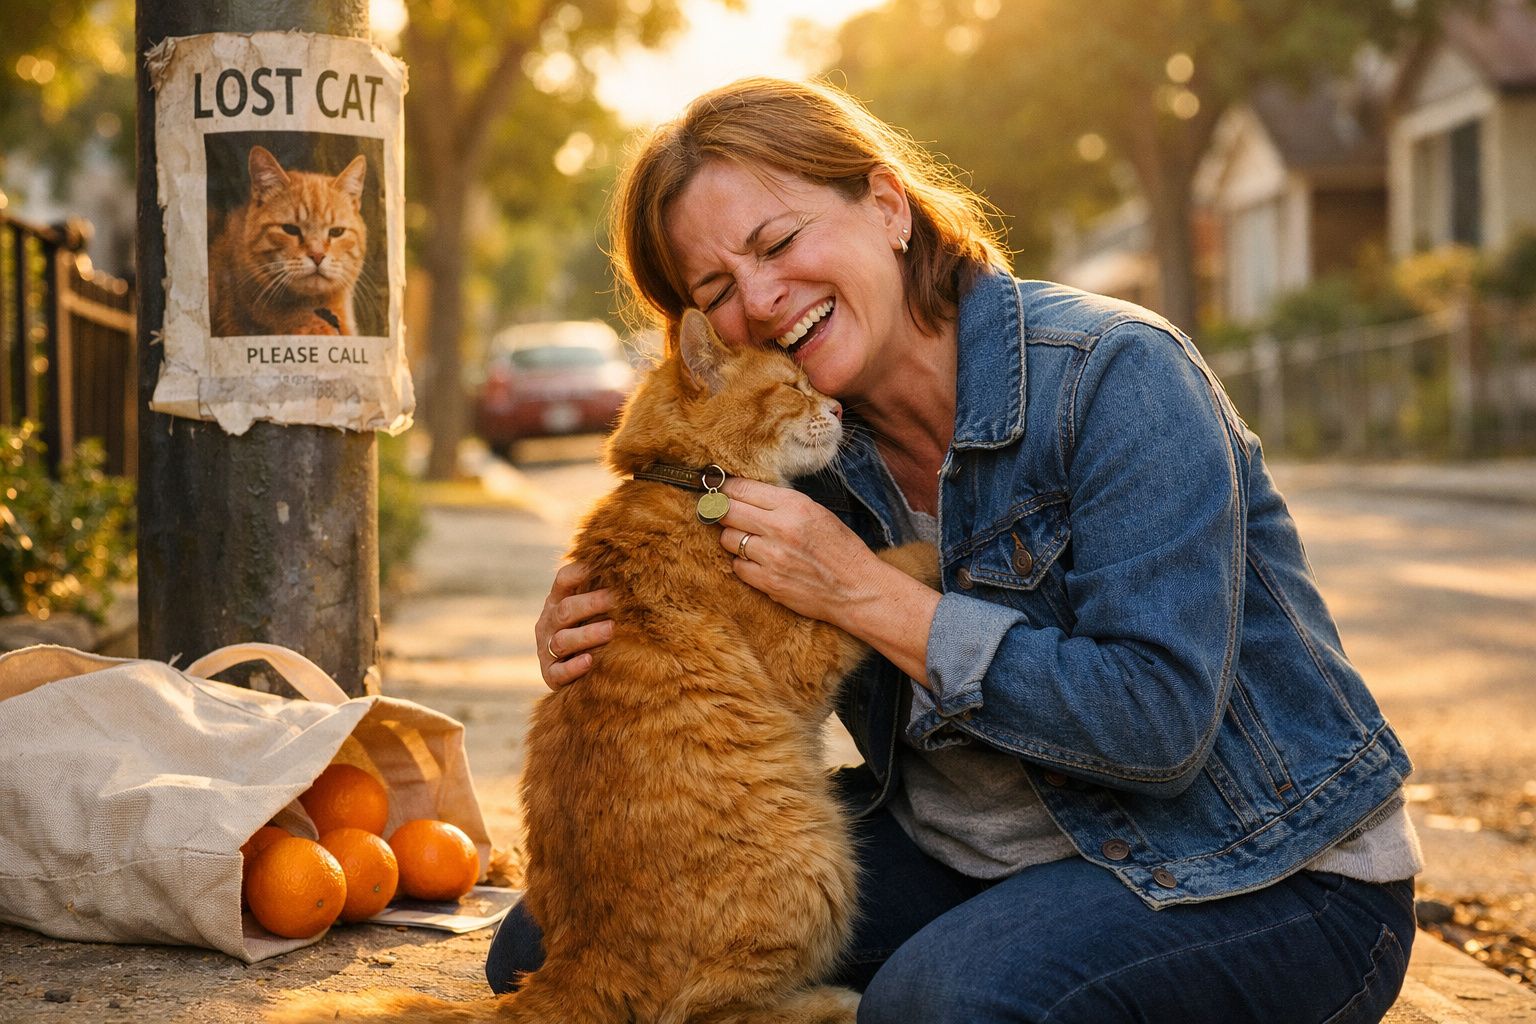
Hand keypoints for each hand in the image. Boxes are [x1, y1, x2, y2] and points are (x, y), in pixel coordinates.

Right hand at [536, 561, 613, 689]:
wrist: (571, 672)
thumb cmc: (590, 631)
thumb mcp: (590, 610)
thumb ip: (604, 593)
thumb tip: (640, 572)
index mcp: (558, 601)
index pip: (564, 580)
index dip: (581, 571)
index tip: (605, 566)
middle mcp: (548, 623)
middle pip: (565, 609)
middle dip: (592, 603)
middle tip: (618, 600)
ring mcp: (547, 649)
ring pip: (563, 640)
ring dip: (587, 634)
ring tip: (611, 630)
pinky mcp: (550, 675)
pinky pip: (559, 672)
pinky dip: (573, 667)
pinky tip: (589, 661)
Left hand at [715, 477, 880, 626]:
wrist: (857, 588)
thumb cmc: (840, 549)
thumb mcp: (817, 512)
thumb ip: (781, 503)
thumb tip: (744, 495)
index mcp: (794, 505)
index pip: (742, 489)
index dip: (725, 488)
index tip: (718, 490)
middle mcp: (780, 528)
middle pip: (727, 512)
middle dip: (721, 511)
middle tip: (723, 513)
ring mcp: (772, 557)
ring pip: (728, 539)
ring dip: (734, 539)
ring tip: (750, 541)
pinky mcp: (768, 582)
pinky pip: (738, 567)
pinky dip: (743, 564)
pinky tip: (758, 562)